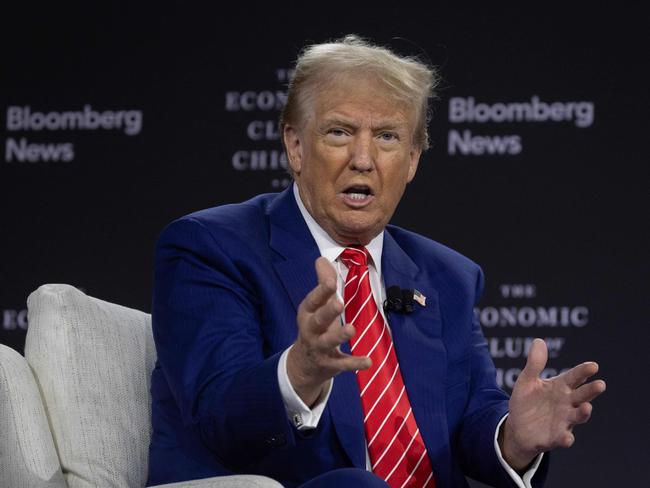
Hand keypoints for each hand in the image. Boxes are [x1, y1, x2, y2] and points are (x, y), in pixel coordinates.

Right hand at [286, 257, 371, 406]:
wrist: (304, 364)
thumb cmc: (315, 326)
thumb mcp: (317, 305)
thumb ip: (323, 282)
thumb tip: (322, 258)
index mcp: (308, 313)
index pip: (313, 300)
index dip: (321, 291)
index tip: (332, 281)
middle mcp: (311, 330)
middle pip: (318, 320)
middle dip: (328, 312)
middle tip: (339, 303)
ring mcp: (319, 348)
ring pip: (328, 341)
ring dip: (339, 335)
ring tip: (351, 329)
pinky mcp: (330, 364)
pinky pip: (343, 364)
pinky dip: (354, 363)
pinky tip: (368, 361)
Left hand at [500, 338, 605, 470]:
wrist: (517, 427)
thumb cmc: (526, 401)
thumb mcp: (527, 381)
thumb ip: (535, 364)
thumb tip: (539, 341)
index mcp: (560, 387)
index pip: (574, 377)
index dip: (583, 371)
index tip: (593, 365)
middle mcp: (566, 403)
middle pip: (581, 395)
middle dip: (591, 391)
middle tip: (600, 384)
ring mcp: (563, 420)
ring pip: (578, 416)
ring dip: (583, 413)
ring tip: (587, 407)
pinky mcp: (556, 437)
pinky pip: (563, 438)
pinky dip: (566, 438)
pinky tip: (566, 437)